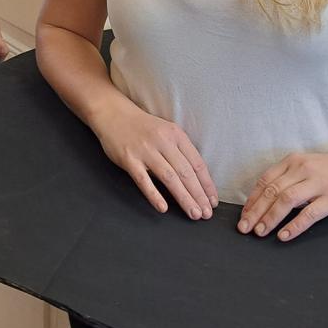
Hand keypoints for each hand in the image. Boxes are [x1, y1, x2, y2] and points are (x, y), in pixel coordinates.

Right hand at [88, 98, 217, 219]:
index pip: (197, 163)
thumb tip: (196, 179)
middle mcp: (163, 141)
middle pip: (186, 173)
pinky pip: (143, 180)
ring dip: (184, 198)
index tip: (213, 201)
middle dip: (199, 195)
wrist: (113, 113)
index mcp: (176, 134)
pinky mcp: (128, 159)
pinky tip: (163, 208)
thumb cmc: (143, 127)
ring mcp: (145, 150)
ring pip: (169, 178)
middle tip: (206, 214)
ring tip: (193, 213)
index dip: (207, 184)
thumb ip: (180, 151)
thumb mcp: (166, 132)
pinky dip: (154, 195)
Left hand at [237, 136, 327, 241]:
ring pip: (287, 200)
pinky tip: (284, 236)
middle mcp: (303, 170)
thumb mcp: (306, 167)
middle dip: (255, 211)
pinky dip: (294, 225)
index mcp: (293, 162)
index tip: (243, 216)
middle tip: (244, 229)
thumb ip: (287, 180)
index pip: (265, 181)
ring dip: (270, 218)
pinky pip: (309, 213)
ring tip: (260, 232)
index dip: (251, 200)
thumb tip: (263, 202)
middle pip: (272, 191)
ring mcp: (318, 184)